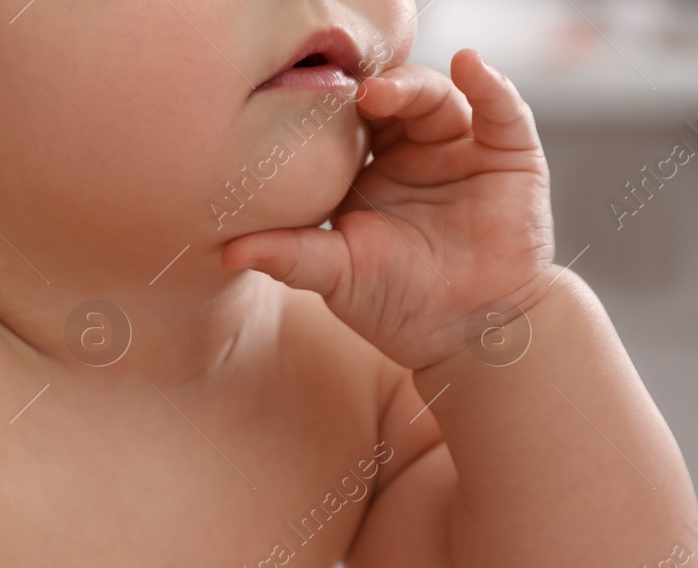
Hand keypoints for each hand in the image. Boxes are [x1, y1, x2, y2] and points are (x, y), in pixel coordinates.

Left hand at [225, 50, 554, 368]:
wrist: (468, 335)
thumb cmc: (397, 306)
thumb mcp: (337, 276)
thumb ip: (288, 256)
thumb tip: (227, 252)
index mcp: (364, 174)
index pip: (344, 126)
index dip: (328, 111)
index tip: (304, 103)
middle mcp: (410, 153)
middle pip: (389, 102)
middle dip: (369, 90)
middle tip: (347, 93)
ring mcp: (460, 150)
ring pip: (436, 98)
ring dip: (412, 87)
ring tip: (383, 92)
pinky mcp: (508, 155)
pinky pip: (501, 109)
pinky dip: (489, 84)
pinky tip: (469, 66)